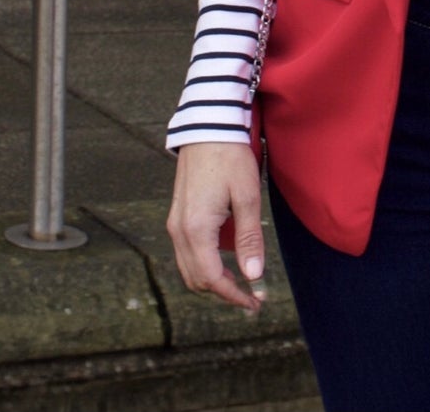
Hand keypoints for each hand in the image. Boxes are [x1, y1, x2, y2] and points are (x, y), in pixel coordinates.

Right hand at [167, 142, 266, 312]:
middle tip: (251, 294)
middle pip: (197, 279)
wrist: (208, 127)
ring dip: (213, 278)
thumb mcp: (247, 196)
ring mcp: (175, 223)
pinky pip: (187, 251)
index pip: (212, 279)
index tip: (254, 302)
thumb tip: (252, 275)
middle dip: (223, 291)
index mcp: (196, 229)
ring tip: (241, 278)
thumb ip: (249, 238)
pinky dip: (205, 262)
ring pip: (189, 268)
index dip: (233, 296)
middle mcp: (179, 231)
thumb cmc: (230, 158)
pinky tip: (227, 253)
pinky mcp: (177, 215)